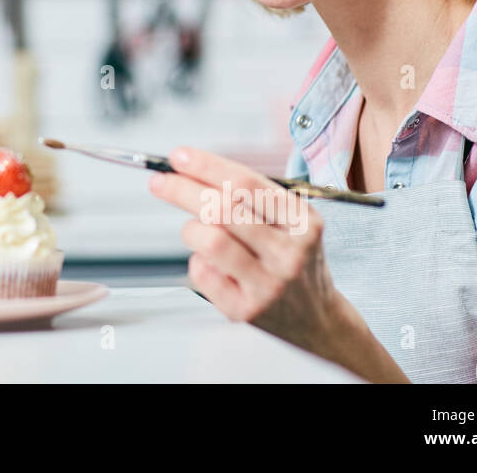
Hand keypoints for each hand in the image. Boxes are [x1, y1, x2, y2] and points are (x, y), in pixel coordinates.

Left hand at [147, 146, 346, 358]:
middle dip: (182, 189)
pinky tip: (211, 263)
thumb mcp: (290, 222)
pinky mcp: (246, 310)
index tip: (179, 156)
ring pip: (210, 240)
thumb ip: (249, 197)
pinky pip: (201, 273)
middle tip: (160, 181)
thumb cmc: (291, 258)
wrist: (316, 318)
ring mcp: (268, 285)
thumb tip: (189, 170)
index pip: (247, 184)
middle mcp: (289, 253)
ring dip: (191, 229)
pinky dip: (196, 261)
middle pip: (223, 209)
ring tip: (196, 231)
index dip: (207, 166)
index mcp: (302, 222)